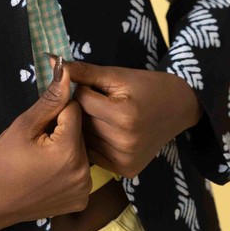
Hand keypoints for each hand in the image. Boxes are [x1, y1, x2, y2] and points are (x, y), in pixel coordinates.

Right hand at [0, 59, 91, 230]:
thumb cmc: (2, 161)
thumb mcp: (23, 126)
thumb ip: (50, 99)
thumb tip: (66, 71)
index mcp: (69, 152)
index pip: (74, 110)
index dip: (55, 110)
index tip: (38, 122)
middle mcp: (84, 173)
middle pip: (79, 132)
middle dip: (61, 129)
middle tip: (36, 141)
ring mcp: (83, 190)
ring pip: (80, 150)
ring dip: (65, 147)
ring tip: (40, 157)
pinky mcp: (80, 201)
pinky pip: (79, 171)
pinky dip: (67, 167)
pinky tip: (47, 172)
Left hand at [66, 60, 203, 178]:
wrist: (178, 108)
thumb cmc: (146, 86)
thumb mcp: (116, 74)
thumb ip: (83, 71)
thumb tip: (51, 60)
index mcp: (124, 115)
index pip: (81, 100)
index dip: (84, 88)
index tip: (96, 86)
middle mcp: (124, 142)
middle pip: (82, 120)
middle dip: (83, 108)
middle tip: (100, 101)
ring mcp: (125, 160)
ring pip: (85, 138)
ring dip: (87, 125)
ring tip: (104, 116)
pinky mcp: (127, 170)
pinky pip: (95, 154)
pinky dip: (95, 142)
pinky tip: (106, 132)